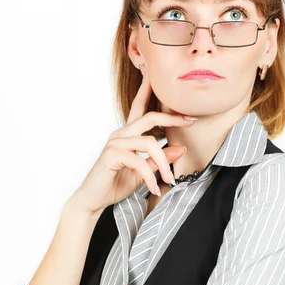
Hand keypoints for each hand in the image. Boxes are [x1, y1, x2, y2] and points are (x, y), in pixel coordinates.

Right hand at [69, 69, 195, 214]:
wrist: (93, 200)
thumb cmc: (115, 183)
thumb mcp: (143, 171)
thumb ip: (159, 160)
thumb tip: (182, 148)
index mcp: (127, 135)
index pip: (140, 108)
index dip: (151, 93)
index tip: (166, 83)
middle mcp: (120, 134)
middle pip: (149, 117)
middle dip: (171, 117)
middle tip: (191, 121)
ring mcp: (115, 143)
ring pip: (149, 142)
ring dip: (164, 163)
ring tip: (169, 180)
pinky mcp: (112, 155)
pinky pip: (139, 160)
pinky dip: (150, 176)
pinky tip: (154, 189)